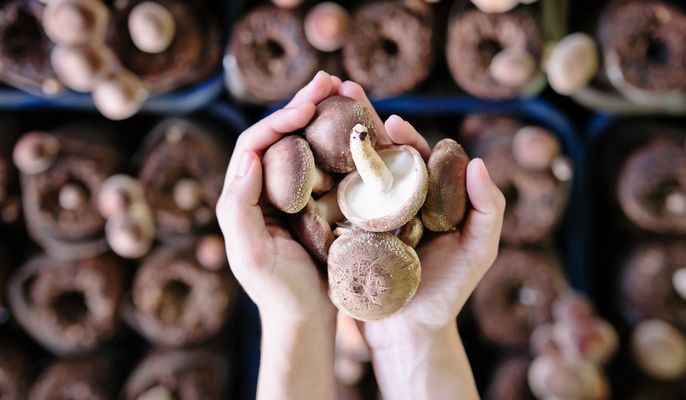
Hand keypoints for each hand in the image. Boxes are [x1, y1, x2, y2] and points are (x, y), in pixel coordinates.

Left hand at [217, 71, 341, 323]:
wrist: (308, 320)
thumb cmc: (279, 293)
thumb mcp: (251, 256)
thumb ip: (238, 208)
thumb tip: (249, 155)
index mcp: (243, 197)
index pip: (255, 144)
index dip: (279, 119)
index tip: (308, 107)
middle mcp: (265, 189)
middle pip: (279, 134)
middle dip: (302, 104)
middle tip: (329, 80)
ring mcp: (292, 195)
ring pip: (304, 143)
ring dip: (322, 114)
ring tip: (345, 89)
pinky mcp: (317, 202)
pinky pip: (326, 163)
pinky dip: (339, 140)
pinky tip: (358, 126)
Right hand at [335, 82, 504, 399]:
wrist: (408, 333)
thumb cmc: (448, 292)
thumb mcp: (479, 251)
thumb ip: (487, 208)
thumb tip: (478, 162)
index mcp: (427, 199)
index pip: (416, 159)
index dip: (405, 137)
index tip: (392, 120)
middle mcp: (396, 203)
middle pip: (380, 157)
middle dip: (364, 126)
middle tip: (346, 97)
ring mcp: (368, 217)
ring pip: (353, 173)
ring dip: (337, 144)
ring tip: (319, 117)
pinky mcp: (346, 234)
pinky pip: (334, 203)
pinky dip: (321, 179)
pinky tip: (305, 158)